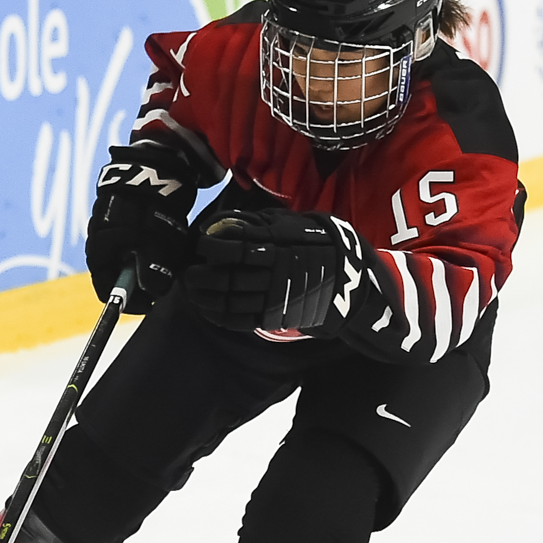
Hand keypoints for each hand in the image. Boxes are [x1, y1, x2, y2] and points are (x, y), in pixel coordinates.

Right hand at [85, 141, 198, 312]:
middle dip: (136, 278)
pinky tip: (159, 231)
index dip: (128, 300)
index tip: (149, 303)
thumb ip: (153, 275)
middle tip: (160, 279)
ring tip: (164, 252)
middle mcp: (96, 234)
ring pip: (122, 249)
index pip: (106, 287)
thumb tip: (152, 294)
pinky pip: (127, 231)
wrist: (157, 162)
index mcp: (100, 248)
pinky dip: (141, 239)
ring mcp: (105, 217)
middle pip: (114, 269)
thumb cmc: (155, 209)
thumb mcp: (158, 248)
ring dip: (140, 257)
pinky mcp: (117, 204)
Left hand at [184, 211, 366, 333]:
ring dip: (205, 297)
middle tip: (189, 272)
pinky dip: (219, 316)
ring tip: (192, 290)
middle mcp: (275, 272)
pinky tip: (208, 309)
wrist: (353, 282)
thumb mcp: (300, 225)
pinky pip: (241, 320)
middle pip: (227, 275)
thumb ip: (266, 223)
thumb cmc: (323, 247)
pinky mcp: (276, 317)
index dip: (213, 245)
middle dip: (202, 274)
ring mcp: (276, 297)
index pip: (236, 245)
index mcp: (281, 246)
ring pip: (230, 300)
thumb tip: (231, 222)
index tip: (201, 244)